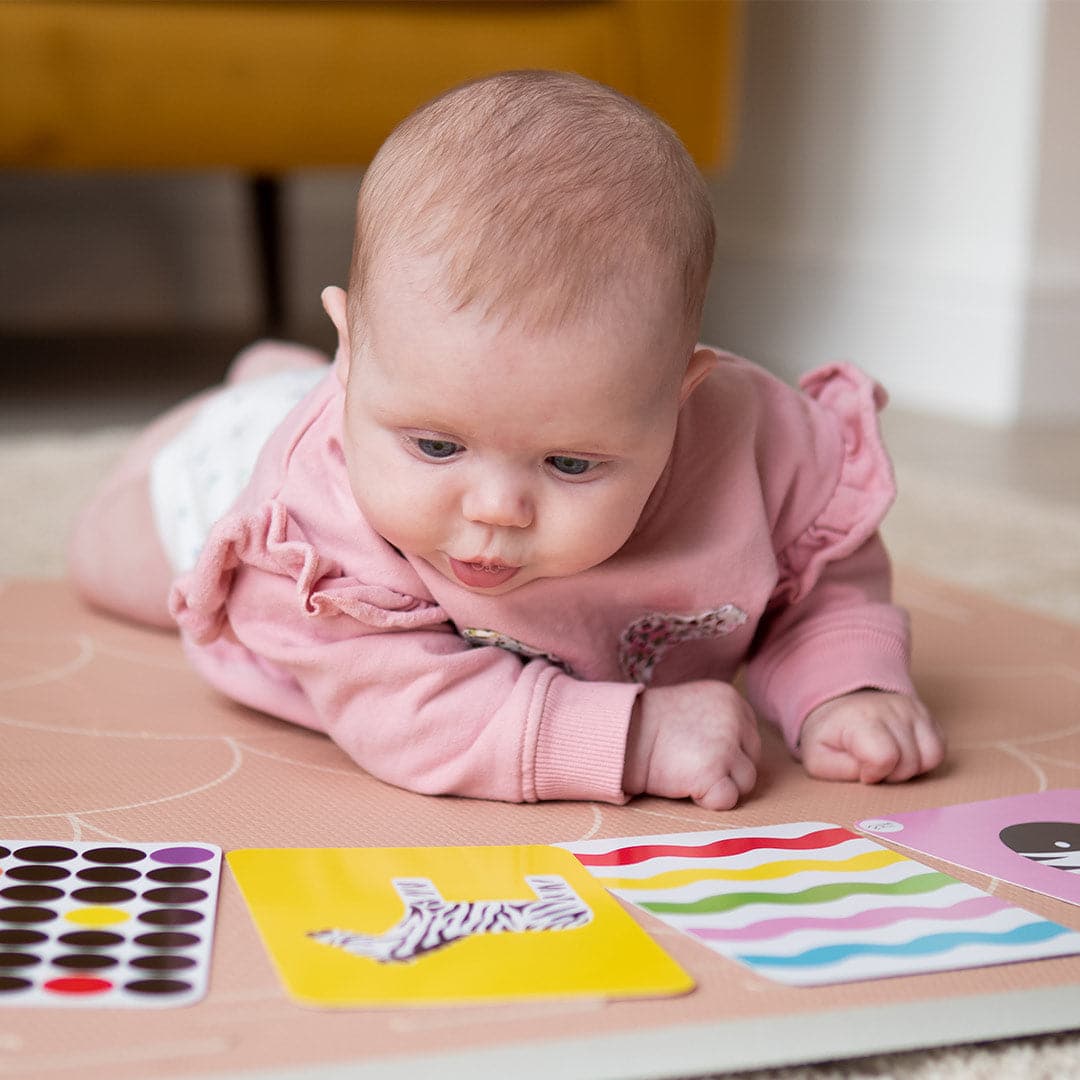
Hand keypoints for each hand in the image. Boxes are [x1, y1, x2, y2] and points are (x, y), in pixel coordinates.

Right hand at [623, 681, 760, 809]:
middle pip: (751, 760)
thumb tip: (741, 751)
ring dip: (720, 784)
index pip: (750, 737)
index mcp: (732, 698)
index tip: (699, 750)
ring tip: (688, 773)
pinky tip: (687, 786)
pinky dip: (709, 801)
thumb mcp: (695, 706)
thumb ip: (721, 721)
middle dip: (727, 769)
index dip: (728, 751)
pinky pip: (727, 800)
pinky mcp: (713, 772)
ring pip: (745, 782)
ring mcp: (726, 746)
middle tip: (692, 764)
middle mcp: (735, 719)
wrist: (623, 733)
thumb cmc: (651, 723)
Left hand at [799, 690, 944, 783]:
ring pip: (932, 755)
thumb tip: (870, 776)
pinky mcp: (925, 713)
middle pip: (910, 762)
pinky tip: (903, 753)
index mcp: (860, 720)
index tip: (862, 770)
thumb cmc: (829, 734)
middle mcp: (890, 709)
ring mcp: (911, 709)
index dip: (874, 774)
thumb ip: (841, 772)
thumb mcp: (818, 757)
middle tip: (873, 766)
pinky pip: (940, 747)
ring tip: (889, 760)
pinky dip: (925, 758)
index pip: (884, 757)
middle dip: (893, 775)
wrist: (838, 703)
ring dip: (911, 768)